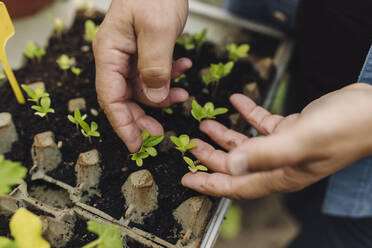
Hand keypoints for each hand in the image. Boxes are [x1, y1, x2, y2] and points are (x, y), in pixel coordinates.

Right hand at [93, 0, 190, 151]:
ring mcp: (129, 53)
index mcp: (110, 53)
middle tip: (163, 132)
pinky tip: (185, 69)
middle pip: (123, 98)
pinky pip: (154, 73)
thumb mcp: (158, 30)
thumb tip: (155, 99)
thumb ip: (155, 67)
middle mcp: (115, 56)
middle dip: (143, 116)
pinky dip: (170, 76)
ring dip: (163, 95)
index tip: (137, 146)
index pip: (110, 97)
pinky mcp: (144, 50)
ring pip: (142, 88)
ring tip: (185, 95)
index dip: (122, 125)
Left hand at [182, 83, 371, 198]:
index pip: (236, 186)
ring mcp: (285, 146)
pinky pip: (262, 123)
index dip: (209, 184)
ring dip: (225, 134)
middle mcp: (279, 164)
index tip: (186, 179)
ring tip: (206, 123)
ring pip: (246, 144)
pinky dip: (248, 113)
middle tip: (191, 146)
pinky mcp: (291, 129)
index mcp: (280, 175)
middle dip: (211, 157)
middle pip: (236, 166)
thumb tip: (231, 165)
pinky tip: (236, 101)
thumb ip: (265, 153)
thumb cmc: (345, 128)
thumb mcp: (302, 140)